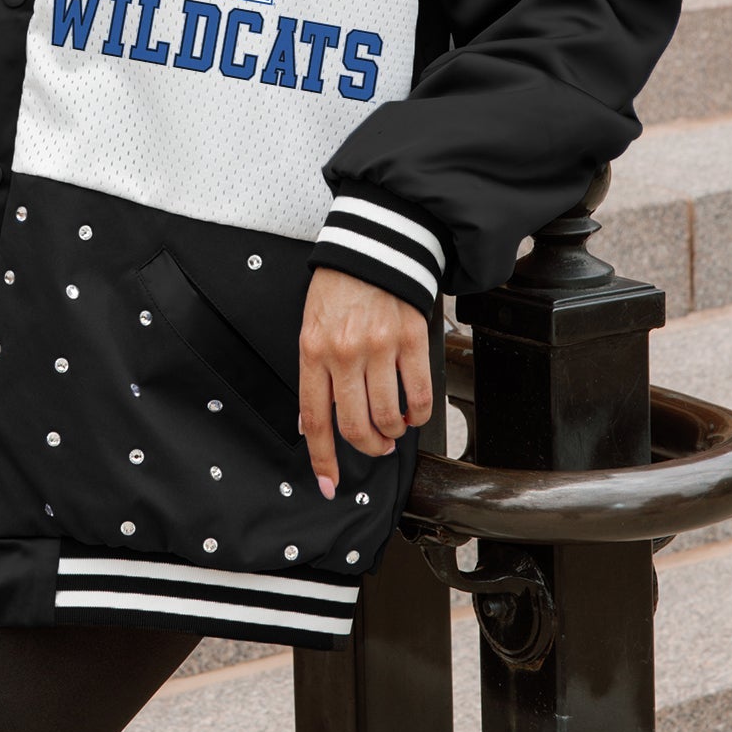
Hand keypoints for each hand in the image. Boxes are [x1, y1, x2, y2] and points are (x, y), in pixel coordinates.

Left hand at [298, 268, 432, 499]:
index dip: (322, 458)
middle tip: (375, 445)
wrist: (372, 248)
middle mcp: (345, 352)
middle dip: (367, 447)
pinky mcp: (412, 340)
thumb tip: (311, 422)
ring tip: (393, 427)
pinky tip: (414, 412)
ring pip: (389, 416)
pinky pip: (420, 395)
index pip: (315, 418)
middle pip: (355, 425)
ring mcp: (380, 347)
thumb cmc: (340, 288)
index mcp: (314, 350)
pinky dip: (419, 415)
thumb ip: (314, 373)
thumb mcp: (311, 326)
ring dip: (393, 432)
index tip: (328, 482)